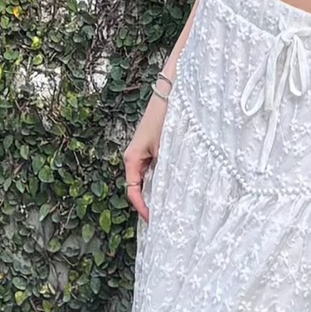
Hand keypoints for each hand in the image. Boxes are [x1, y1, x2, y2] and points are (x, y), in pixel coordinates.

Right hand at [124, 93, 168, 223]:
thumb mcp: (165, 149)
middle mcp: (136, 157)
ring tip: (174, 204)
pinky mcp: (156, 147)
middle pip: (141, 186)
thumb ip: (164, 170)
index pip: (132, 191)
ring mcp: (146, 151)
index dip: (142, 208)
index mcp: (132, 158)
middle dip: (152, 201)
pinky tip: (178, 184)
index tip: (153, 220)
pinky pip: (158, 168)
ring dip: (160, 190)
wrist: (173, 92)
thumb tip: (168, 193)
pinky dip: (166, 177)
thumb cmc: (165, 118)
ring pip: (150, 178)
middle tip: (167, 217)